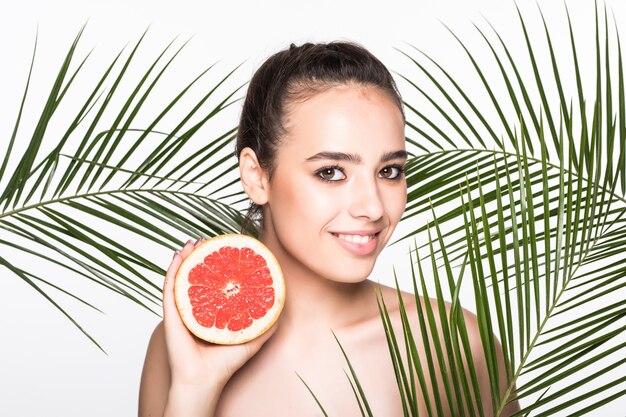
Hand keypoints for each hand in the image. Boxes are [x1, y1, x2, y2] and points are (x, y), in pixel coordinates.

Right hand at [162, 238, 276, 398]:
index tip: (226, 248)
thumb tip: (282, 304)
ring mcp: (182, 308)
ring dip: (186, 256)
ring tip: (194, 242)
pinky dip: (174, 269)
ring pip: (182, 276)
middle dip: (202, 255)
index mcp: (211, 310)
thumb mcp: (252, 338)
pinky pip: (171, 287)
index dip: (218, 263)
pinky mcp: (171, 313)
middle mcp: (196, 306)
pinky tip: (180, 256)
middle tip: (210, 239)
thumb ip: (266, 323)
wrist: (205, 380)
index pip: (214, 282)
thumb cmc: (225, 363)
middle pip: (197, 274)